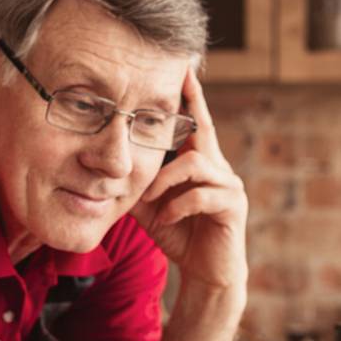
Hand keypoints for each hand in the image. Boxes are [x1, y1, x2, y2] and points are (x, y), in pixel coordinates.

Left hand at [130, 68, 247, 292]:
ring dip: (166, 180)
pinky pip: (201, 194)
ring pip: (195, 163)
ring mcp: (230, 185)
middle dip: (189, 107)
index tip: (183, 67)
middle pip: (202, 129)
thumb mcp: (149, 205)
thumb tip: (107, 165)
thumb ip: (137, 181)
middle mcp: (219, 167)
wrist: (205, 273)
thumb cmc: (179, 234)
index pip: (196, 122)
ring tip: (151, 199)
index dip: (191, 96)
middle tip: (174, 85)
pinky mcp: (233, 206)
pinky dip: (177, 206)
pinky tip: (165, 219)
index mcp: (200, 162)